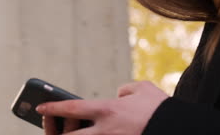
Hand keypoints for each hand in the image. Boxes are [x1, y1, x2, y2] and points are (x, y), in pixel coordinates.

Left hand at [37, 81, 168, 134]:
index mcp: (107, 110)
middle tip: (50, 128)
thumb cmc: (160, 108)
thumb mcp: (142, 89)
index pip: (71, 108)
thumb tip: (118, 95)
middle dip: (53, 134)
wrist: (178, 129)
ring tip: (69, 131)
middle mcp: (104, 131)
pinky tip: (94, 133)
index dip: (53, 107)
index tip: (41, 107)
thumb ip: (125, 89)